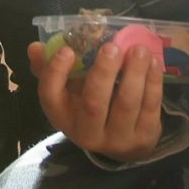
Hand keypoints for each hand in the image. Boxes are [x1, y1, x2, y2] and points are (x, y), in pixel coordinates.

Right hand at [28, 37, 164, 161]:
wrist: (123, 141)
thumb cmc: (90, 106)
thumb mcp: (70, 90)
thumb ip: (53, 68)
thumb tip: (35, 46)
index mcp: (63, 116)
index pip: (50, 98)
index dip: (56, 74)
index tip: (67, 50)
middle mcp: (87, 132)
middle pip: (93, 104)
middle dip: (103, 73)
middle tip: (112, 47)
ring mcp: (117, 138)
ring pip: (126, 104)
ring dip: (134, 73)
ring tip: (139, 49)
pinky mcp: (144, 137)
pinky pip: (150, 107)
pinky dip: (153, 82)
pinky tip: (153, 62)